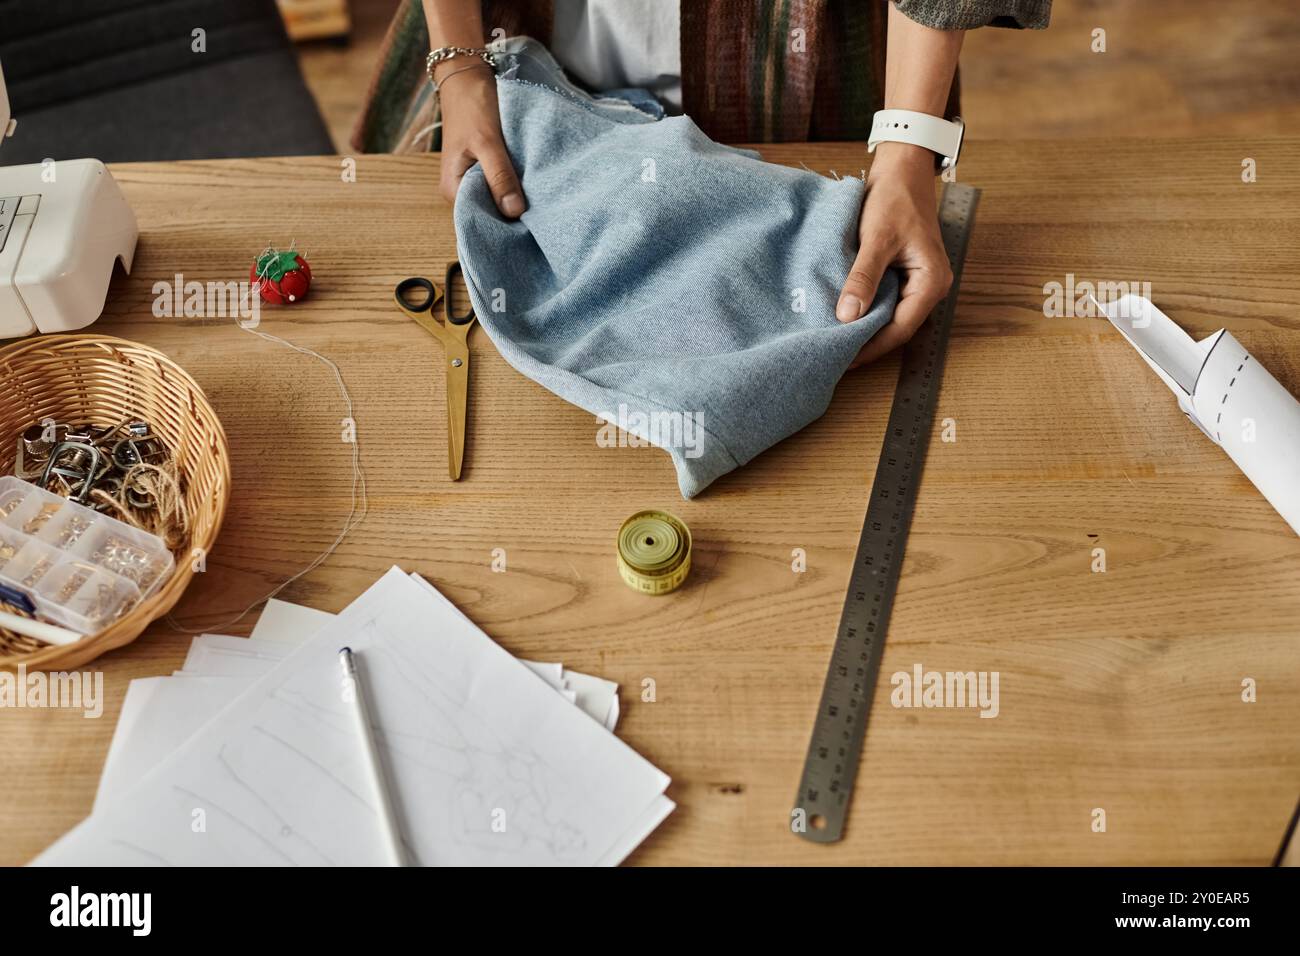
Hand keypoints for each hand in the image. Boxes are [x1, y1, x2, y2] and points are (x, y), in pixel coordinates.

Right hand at [437, 62, 526, 217]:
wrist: (468, 73)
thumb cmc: (473, 105)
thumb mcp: (487, 142)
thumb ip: (499, 177)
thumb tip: (514, 213)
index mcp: (453, 189)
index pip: (480, 221)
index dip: (504, 225)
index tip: (531, 226)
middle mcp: (460, 189)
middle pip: (490, 213)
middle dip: (513, 213)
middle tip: (542, 215)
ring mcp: (473, 179)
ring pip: (499, 199)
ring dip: (517, 198)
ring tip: (541, 202)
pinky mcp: (485, 168)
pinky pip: (502, 184)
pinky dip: (516, 184)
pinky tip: (533, 186)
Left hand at [837, 142, 951, 366]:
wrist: (901, 168)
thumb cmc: (894, 198)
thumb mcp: (877, 238)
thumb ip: (863, 277)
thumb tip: (848, 316)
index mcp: (931, 282)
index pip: (901, 328)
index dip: (872, 347)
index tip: (844, 358)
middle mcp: (929, 287)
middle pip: (897, 327)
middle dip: (867, 342)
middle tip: (833, 355)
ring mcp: (917, 281)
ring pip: (889, 315)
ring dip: (865, 327)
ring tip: (835, 340)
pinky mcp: (903, 274)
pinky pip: (884, 300)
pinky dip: (865, 309)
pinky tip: (843, 316)